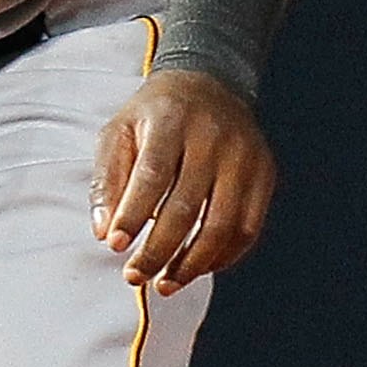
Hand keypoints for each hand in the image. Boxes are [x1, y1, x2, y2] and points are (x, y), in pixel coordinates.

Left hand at [92, 70, 276, 294]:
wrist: (210, 83)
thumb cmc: (155, 116)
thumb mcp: (119, 132)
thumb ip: (107, 180)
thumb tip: (103, 232)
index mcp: (172, 121)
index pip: (152, 175)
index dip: (133, 214)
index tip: (114, 246)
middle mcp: (214, 138)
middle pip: (186, 207)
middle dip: (158, 250)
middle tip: (134, 276)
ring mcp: (244, 157)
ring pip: (221, 225)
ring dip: (191, 263)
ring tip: (164, 284)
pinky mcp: (264, 174)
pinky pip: (247, 228)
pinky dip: (222, 256)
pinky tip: (197, 268)